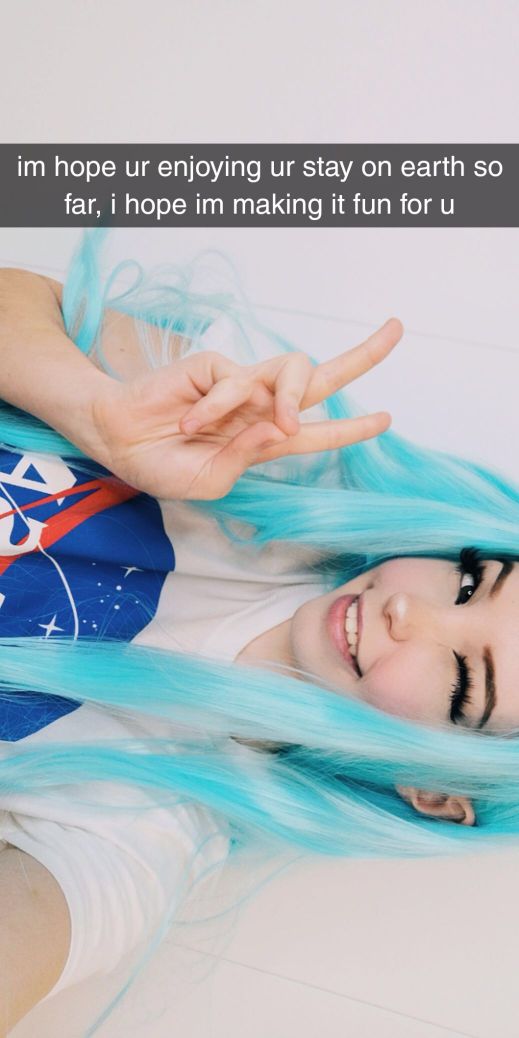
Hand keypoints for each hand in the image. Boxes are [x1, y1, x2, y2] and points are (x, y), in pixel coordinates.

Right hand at [90, 318, 402, 499]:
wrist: (119, 442)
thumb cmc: (163, 466)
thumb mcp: (211, 480)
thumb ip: (248, 457)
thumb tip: (282, 427)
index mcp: (264, 439)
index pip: (316, 432)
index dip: (352, 428)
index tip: (386, 418)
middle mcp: (261, 408)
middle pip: (321, 378)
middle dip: (362, 355)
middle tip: (396, 330)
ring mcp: (241, 385)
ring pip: (293, 370)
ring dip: (296, 396)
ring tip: (284, 422)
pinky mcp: (216, 366)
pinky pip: (237, 382)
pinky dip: (221, 406)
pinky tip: (195, 422)